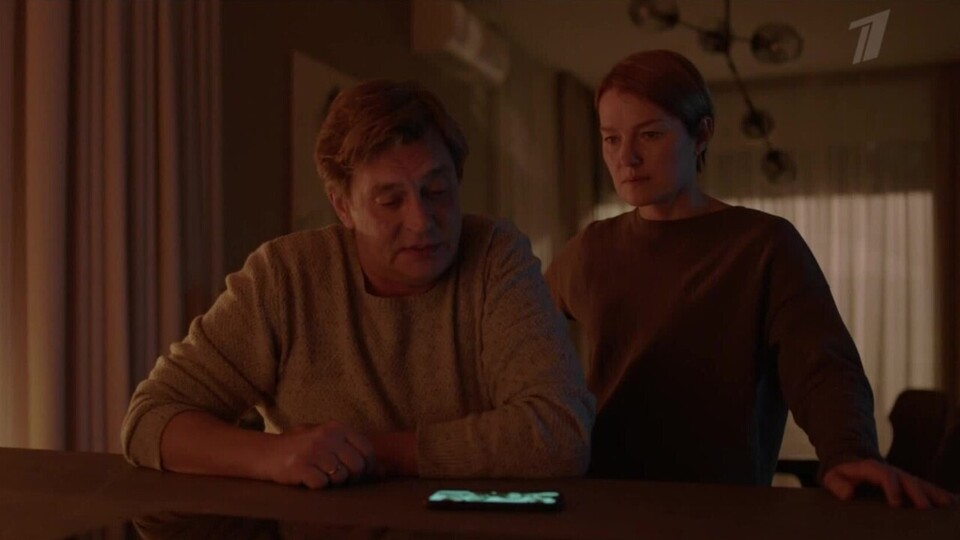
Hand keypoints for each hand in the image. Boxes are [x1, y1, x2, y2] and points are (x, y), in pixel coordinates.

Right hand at [264, 421, 376, 489]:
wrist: (268, 453)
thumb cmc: (304, 448)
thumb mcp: (328, 439)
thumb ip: (353, 448)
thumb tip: (382, 470)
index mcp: (337, 427)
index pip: (367, 450)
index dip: (368, 466)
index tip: (361, 473)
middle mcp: (327, 436)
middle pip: (357, 466)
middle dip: (351, 477)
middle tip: (339, 478)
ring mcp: (314, 450)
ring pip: (341, 477)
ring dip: (333, 482)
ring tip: (321, 474)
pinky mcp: (301, 466)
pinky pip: (322, 484)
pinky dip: (318, 486)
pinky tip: (309, 478)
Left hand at [823, 459, 957, 508]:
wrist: (852, 466)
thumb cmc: (841, 476)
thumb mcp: (833, 478)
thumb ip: (837, 484)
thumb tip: (847, 494)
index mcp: (872, 468)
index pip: (884, 474)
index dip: (891, 487)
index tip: (895, 504)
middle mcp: (892, 472)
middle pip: (908, 480)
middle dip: (917, 493)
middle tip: (925, 509)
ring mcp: (903, 478)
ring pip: (922, 484)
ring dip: (935, 494)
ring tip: (949, 505)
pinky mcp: (910, 486)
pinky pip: (928, 489)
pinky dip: (941, 495)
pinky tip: (954, 502)